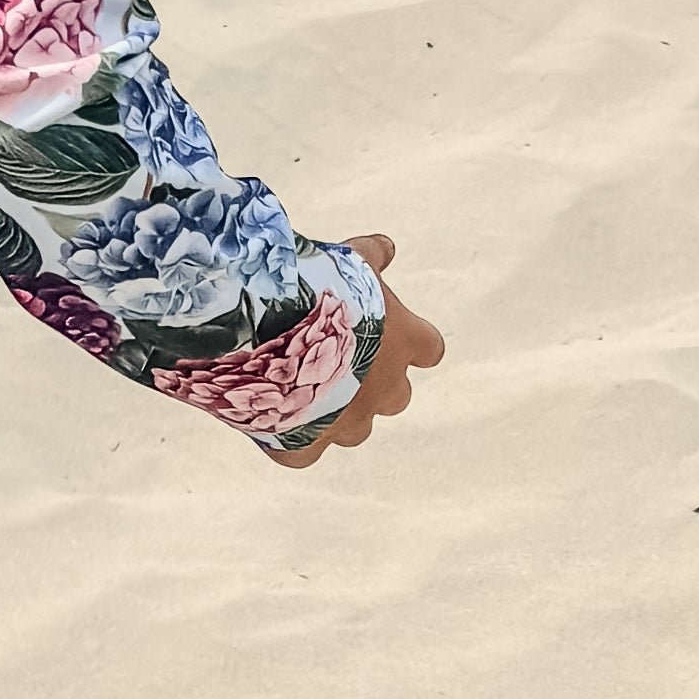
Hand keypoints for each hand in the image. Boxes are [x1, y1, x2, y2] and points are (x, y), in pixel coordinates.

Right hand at [271, 234, 444, 467]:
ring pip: (355, 430)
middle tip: (339, 358)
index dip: (410, 343)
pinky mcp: (307, 445)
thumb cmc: (319, 284)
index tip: (391, 333)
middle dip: (374, 384)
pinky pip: (304, 452)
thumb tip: (387, 246)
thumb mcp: (350, 260)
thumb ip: (373, 256)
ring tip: (301, 384)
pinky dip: (292, 439)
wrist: (268, 325)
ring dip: (337, 413)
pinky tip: (271, 417)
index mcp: (407, 344)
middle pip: (397, 397)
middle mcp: (387, 390)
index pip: (429, 349)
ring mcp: (348, 423)